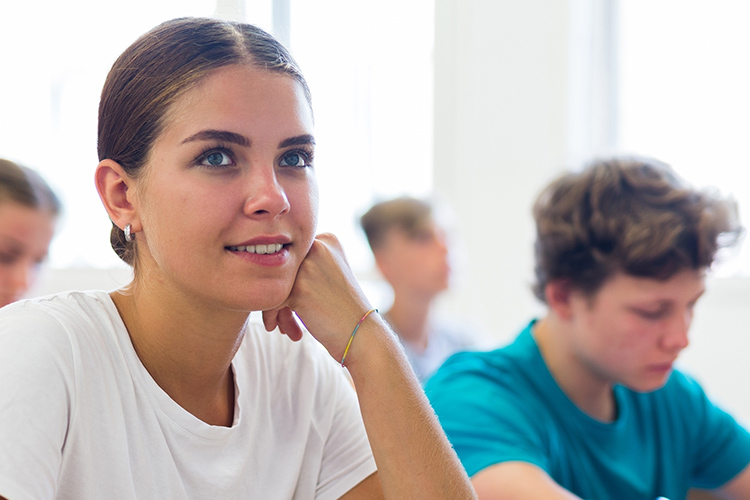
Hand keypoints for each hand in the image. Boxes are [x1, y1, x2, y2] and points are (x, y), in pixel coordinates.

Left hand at [262, 233, 372, 359]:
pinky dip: (271, 315)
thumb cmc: (344, 310)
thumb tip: (262, 259)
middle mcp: (318, 246)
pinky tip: (276, 328)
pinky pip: (270, 299)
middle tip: (284, 318)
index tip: (290, 303)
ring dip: (274, 307)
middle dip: (279, 294)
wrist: (362, 334)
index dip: (288, 279)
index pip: (292, 254)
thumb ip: (306, 263)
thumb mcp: (331, 274)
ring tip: (281, 324)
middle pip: (281, 267)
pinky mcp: (299, 288)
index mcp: (328, 239)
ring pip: (274, 283)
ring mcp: (308, 266)